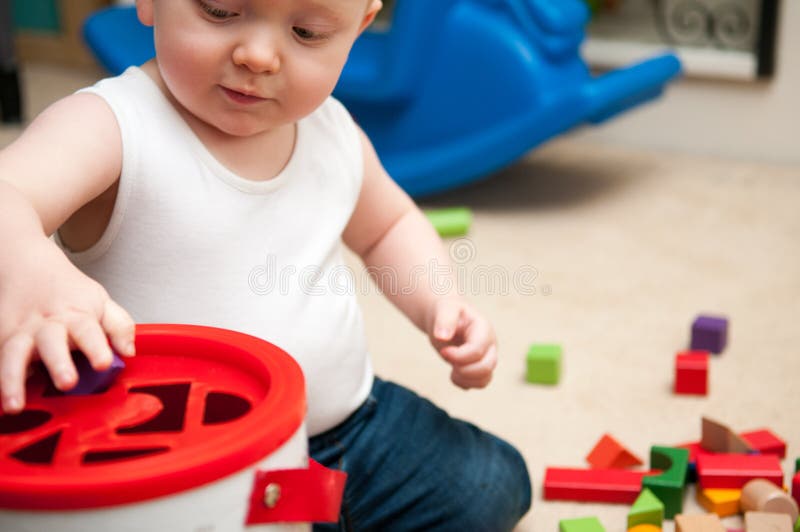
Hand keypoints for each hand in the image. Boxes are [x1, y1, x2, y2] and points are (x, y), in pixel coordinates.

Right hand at [0, 239, 135, 413]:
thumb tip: (129, 351)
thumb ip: (119, 326)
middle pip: (51, 342)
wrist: (27, 265)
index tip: (104, 363)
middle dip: (59, 362)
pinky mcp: (1, 339)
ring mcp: (20, 332)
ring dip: (13, 380)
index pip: (89, 330)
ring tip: (15, 404)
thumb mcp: (100, 301)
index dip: (97, 348)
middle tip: (68, 382)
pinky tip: (0, 399)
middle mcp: (47, 325)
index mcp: (76, 315)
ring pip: (13, 353)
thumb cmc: (68, 290)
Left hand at [427, 297, 497, 388]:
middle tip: (447, 358)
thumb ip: (444, 320)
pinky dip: (465, 383)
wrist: (446, 316)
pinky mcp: (481, 367)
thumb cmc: (446, 311)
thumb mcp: (444, 309)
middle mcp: (490, 345)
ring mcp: (487, 357)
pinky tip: (454, 373)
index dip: (459, 356)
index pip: (477, 350)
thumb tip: (442, 337)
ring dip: (465, 379)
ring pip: (485, 379)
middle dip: (463, 369)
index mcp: (484, 329)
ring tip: (451, 368)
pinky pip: (479, 383)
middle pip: (486, 367)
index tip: (443, 351)